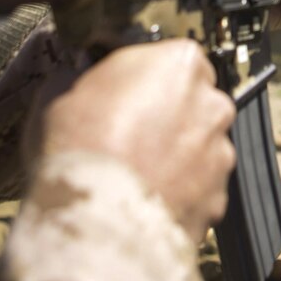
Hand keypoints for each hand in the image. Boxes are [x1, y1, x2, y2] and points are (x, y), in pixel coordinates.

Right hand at [33, 39, 235, 242]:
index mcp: (180, 62)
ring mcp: (220, 152)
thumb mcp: (60, 91)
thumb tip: (76, 73)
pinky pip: (199, 187)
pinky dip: (179, 191)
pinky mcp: (218, 197)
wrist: (95, 222)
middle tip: (125, 133)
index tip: (122, 91)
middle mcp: (211, 103)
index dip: (142, 77)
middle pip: (192, 100)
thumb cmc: (78, 150)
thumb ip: (82, 74)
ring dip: (175, 154)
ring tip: (133, 172)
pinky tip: (146, 198)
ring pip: (199, 145)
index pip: (170, 57)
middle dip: (166, 114)